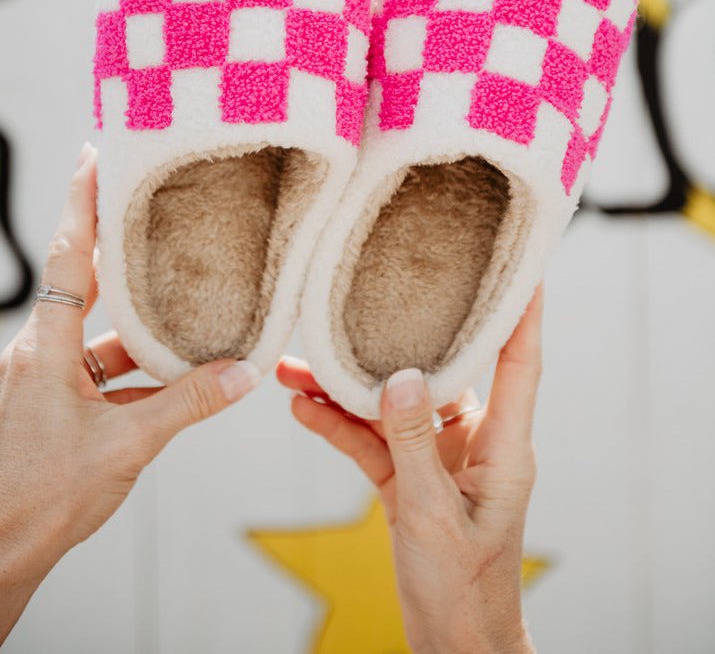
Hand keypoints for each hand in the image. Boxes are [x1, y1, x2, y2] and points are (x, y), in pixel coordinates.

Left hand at [0, 143, 258, 643]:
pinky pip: (94, 373)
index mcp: (43, 350)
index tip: (95, 156)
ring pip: (93, 334)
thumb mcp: (127, 446)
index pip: (68, 257)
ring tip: (180, 305)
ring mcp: (41, 383)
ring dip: (134, 324)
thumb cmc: (42, 500)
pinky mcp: (49, 409)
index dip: (83, 203)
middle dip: (115, 248)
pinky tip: (170, 377)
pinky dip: (131, 370)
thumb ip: (187, 404)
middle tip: (148, 210)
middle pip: (82, 283)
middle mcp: (36, 356)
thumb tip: (241, 373)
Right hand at [277, 288, 542, 653]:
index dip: (521, 310)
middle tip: (363, 299)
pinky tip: (303, 407)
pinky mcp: (409, 478)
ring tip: (297, 365)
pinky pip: (372, 440)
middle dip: (397, 338)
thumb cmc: (464, 589)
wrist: (452, 644)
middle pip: (440, 370)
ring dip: (348, 388)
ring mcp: (439, 457)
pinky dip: (339, 425)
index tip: (518, 262)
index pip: (519, 361)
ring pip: (394, 404)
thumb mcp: (435, 516)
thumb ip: (414, 445)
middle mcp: (475, 440)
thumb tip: (396, 377)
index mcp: (504, 444)